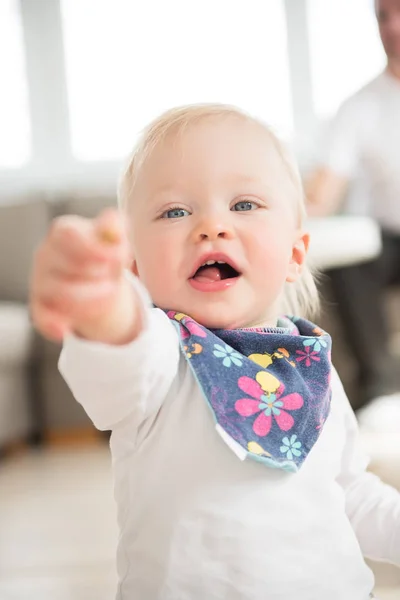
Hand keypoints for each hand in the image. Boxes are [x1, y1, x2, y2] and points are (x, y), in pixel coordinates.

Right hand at [30, 208, 140, 344]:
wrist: (96, 278)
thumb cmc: (103, 253)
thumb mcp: (115, 237)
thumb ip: (116, 227)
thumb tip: (113, 228)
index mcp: (62, 232)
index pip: (68, 235)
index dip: (95, 248)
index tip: (119, 257)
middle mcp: (46, 255)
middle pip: (68, 266)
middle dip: (100, 274)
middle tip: (117, 278)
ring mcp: (40, 282)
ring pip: (60, 293)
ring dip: (91, 298)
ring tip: (110, 295)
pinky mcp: (41, 307)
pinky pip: (41, 317)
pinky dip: (52, 325)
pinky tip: (65, 331)